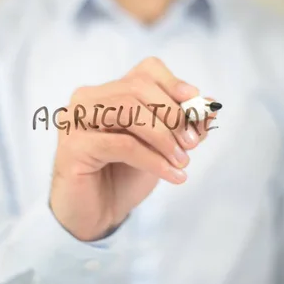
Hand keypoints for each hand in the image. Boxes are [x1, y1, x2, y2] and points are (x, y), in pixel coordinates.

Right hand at [50, 57, 217, 240]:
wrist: (98, 213)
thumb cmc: (125, 175)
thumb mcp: (161, 147)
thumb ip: (182, 125)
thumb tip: (210, 105)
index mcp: (108, 92)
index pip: (145, 71)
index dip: (173, 83)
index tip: (196, 105)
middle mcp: (87, 99)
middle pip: (137, 87)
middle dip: (172, 114)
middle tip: (191, 143)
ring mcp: (75, 120)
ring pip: (128, 110)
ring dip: (163, 136)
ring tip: (182, 161)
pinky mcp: (73, 147)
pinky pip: (122, 145)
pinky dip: (153, 159)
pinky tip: (172, 175)